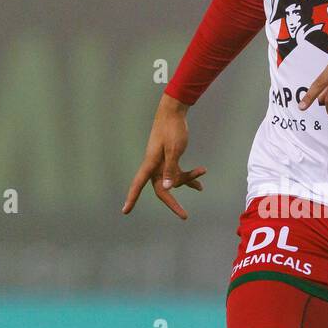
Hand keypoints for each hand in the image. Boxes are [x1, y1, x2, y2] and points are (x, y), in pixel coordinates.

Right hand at [122, 93, 206, 220]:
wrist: (173, 112)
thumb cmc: (172, 129)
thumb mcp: (174, 149)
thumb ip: (171, 169)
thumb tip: (167, 188)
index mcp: (151, 163)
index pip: (138, 185)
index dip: (131, 198)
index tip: (125, 211)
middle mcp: (154, 166)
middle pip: (162, 189)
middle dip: (173, 202)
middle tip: (184, 216)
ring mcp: (162, 163)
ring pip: (173, 181)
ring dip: (187, 181)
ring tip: (201, 181)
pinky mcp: (170, 159)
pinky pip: (178, 173)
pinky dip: (189, 175)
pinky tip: (202, 173)